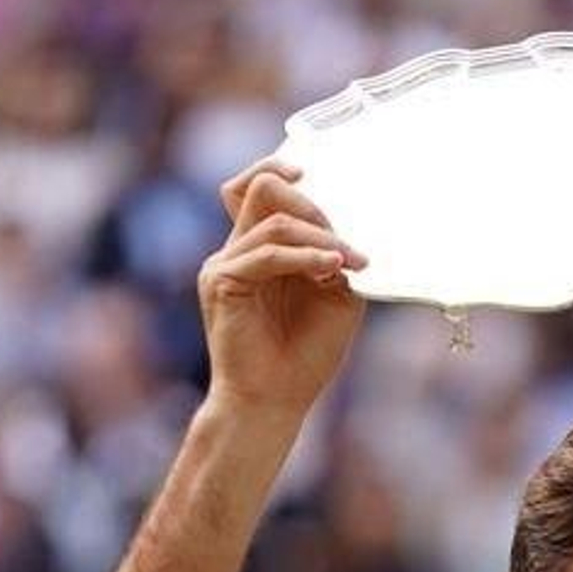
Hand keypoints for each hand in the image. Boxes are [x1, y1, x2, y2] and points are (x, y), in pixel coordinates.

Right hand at [199, 156, 368, 420]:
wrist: (275, 401)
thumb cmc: (304, 355)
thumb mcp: (335, 297)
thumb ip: (336, 258)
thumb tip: (348, 230)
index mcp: (261, 248)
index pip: (260, 187)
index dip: (285, 169)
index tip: (325, 174)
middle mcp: (237, 249)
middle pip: (260, 186)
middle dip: (312, 202)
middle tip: (346, 235)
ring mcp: (225, 264)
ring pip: (272, 218)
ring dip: (320, 235)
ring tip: (350, 259)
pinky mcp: (222, 283)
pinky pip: (266, 253)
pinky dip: (304, 256)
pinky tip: (333, 266)